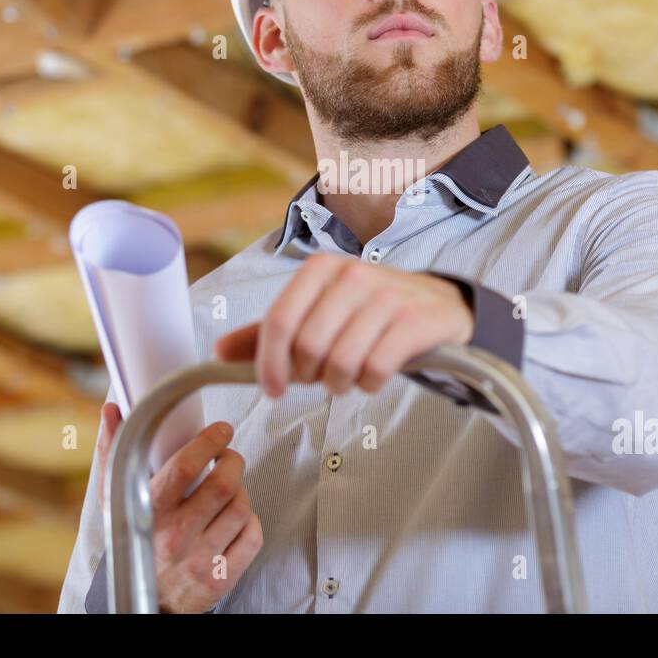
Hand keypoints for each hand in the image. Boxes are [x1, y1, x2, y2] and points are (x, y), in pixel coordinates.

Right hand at [95, 405, 262, 613]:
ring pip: (242, 508)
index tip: (221, 430)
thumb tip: (113, 410)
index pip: (186, 466)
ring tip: (229, 488)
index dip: (210, 441)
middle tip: (229, 457)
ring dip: (241, 490)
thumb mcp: (115, 499)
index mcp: (148, 512)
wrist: (140, 599)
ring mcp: (200, 559)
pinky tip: (235, 518)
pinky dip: (251, 521)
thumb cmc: (131, 540)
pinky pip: (252, 537)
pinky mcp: (220, 578)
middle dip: (233, 461)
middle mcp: (175, 536)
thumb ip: (113, 451)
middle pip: (223, 484)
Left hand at [213, 253, 473, 398]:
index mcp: (321, 269)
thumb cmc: (369, 311)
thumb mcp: (318, 311)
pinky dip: (369, 383)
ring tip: (347, 378)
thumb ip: (270, 331)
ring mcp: (387, 296)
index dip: (269, 363)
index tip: (272, 388)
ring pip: (341, 361)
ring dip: (339, 384)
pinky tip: (373, 375)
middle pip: (308, 346)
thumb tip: (218, 351)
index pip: (279, 321)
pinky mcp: (415, 320)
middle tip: (320, 378)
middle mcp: (352, 275)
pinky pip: (376, 368)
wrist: (439, 305)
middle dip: (308, 375)